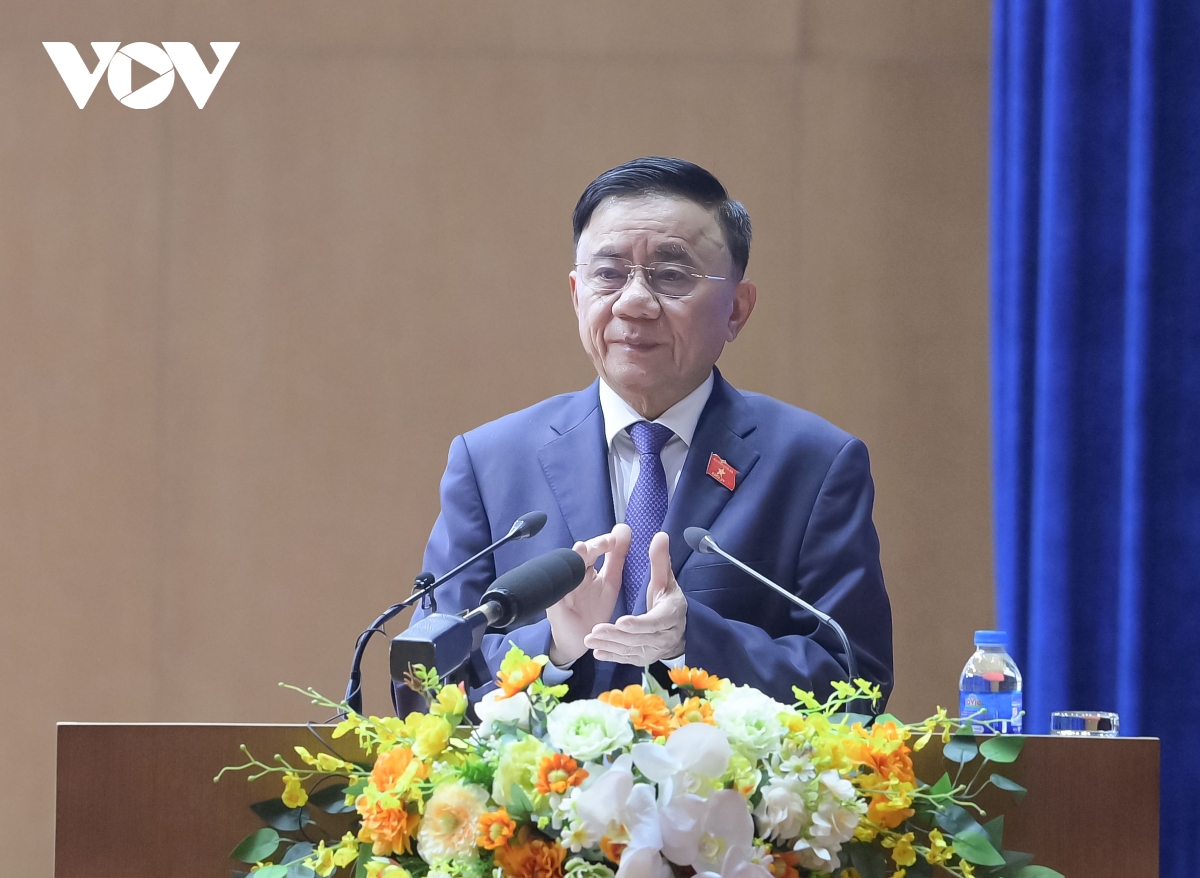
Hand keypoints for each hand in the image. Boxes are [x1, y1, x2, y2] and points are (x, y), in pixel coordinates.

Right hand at [545, 524, 630, 665]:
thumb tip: (623, 528)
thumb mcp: (610, 581)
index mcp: (585, 568)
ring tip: (582, 549)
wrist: (581, 639)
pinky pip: (554, 592)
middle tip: (604, 543)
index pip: (593, 550)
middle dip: (590, 547)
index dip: (602, 543)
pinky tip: (569, 578)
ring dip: (573, 559)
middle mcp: (572, 575)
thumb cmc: (594, 609)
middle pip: (578, 556)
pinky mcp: (554, 604)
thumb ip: (616, 557)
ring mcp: (562, 588)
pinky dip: (561, 584)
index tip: (615, 538)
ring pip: (565, 569)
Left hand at [584, 531, 686, 664]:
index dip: (638, 623)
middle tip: (595, 630)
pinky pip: (627, 658)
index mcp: (670, 615)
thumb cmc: (668, 600)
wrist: (678, 629)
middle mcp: (664, 636)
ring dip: (609, 646)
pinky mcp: (644, 658)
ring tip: (590, 639)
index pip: (654, 622)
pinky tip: (597, 653)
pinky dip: (612, 656)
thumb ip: (660, 561)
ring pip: (630, 650)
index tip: (621, 621)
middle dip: (616, 635)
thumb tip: (660, 536)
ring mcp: (654, 650)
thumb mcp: (666, 580)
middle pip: (639, 638)